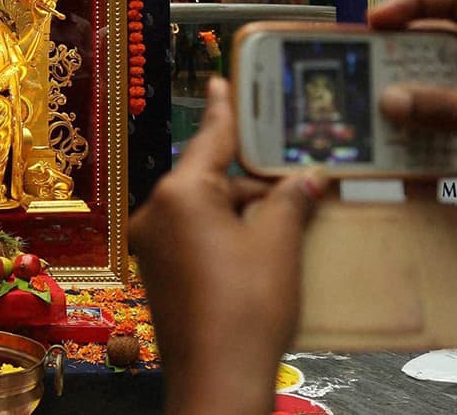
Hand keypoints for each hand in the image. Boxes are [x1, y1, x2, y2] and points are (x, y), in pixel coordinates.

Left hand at [128, 77, 327, 414]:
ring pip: (201, 210)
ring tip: (282, 227)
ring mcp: (150, 243)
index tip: (221, 79)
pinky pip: (192, 236)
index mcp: (180, 193)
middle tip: (290, 182)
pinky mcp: (155, 270)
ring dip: (239, 213)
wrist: (216, 376)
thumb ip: (287, 201)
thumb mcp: (276, 243)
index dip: (225, 109)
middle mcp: (155, 211)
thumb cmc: (245, 306)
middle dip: (250, 183)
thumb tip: (306, 179)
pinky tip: (255, 251)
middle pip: (209, 179)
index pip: (211, 139)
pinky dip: (222, 235)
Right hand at [367, 0, 456, 134]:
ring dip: (409, 95)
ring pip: (440, 81)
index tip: (374, 20)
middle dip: (399, 54)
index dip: (413, 3)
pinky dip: (427, 124)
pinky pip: (448, 115)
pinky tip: (406, 139)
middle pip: (438, 40)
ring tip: (378, 107)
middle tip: (363, 66)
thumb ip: (452, 109)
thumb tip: (390, 101)